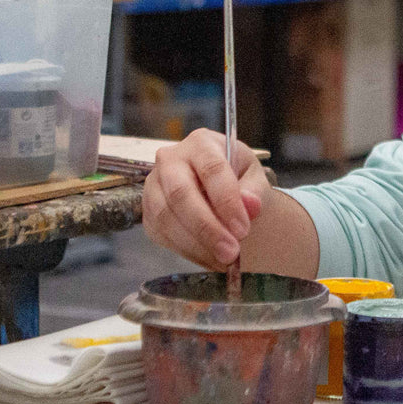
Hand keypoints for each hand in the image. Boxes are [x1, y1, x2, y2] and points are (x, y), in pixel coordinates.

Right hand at [142, 128, 271, 268]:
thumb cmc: (238, 178)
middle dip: (207, 228)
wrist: (221, 191)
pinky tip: (209, 257)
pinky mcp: (148, 212)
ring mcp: (154, 186)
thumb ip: (254, 191)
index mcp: (201, 144)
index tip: (243, 229)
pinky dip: (187, 251)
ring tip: (224, 259)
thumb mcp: (254, 178)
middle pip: (181, 194)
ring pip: (166, 217)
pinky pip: (161, 234)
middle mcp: (170, 160)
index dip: (227, 201)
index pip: (212, 169)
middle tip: (231, 252)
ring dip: (196, 244)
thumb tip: (250, 205)